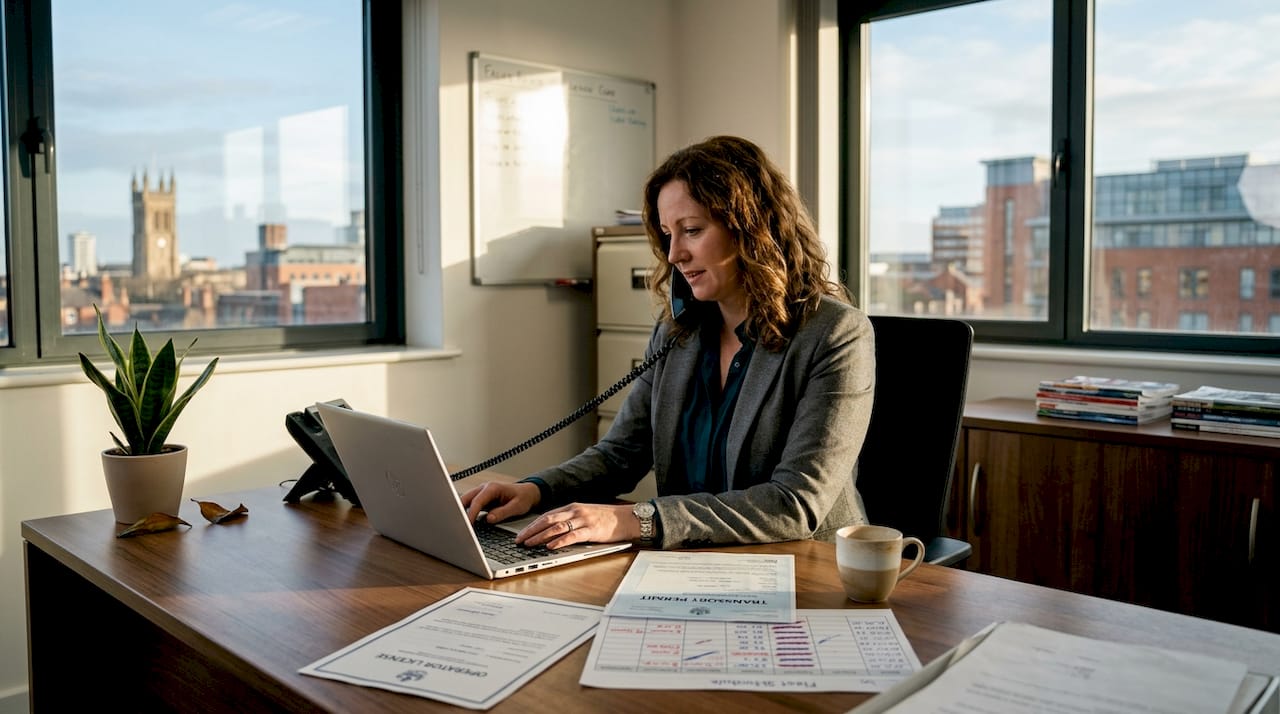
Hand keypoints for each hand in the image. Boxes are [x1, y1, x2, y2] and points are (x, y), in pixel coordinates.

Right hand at [460, 481, 540, 525]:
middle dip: (459, 511)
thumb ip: (503, 512)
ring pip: (465, 501)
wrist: (527, 493)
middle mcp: (484, 488)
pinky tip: (464, 522)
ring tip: (458, 525)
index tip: (467, 524)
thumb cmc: (523, 498)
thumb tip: (489, 519)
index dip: (471, 513)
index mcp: (493, 488)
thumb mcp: (517, 507)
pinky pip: (469, 505)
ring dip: (461, 512)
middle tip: (457, 525)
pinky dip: (465, 513)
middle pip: (466, 498)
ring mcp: (481, 493)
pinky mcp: (481, 499)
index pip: (477, 501)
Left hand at [515, 503, 638, 548]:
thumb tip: (552, 531)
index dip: (532, 525)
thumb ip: (571, 519)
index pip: (547, 515)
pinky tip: (551, 546)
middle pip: (548, 520)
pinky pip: (572, 536)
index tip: (521, 534)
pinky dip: (560, 541)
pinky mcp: (592, 530)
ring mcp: (583, 520)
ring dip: (541, 536)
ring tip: (529, 544)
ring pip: (557, 527)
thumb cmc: (607, 519)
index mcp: (572, 507)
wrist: (627, 518)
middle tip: (519, 540)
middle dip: (531, 531)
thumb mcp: (585, 515)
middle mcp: (575, 511)